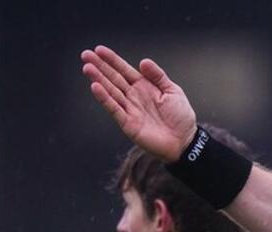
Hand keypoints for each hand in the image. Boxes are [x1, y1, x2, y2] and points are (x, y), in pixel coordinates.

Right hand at [80, 45, 196, 161]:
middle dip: (100, 67)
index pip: (124, 70)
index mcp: (144, 87)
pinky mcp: (128, 123)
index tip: (99, 49)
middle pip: (114, 79)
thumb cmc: (181, 117)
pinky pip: (114, 109)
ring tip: (88, 68)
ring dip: (99, 80)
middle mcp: (134, 97)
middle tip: (86, 55)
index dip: (112, 60)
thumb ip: (158, 76)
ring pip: (111, 92)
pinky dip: (105, 99)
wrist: (185, 141)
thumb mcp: (173, 91)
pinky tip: (96, 87)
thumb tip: (143, 61)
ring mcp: (130, 109)